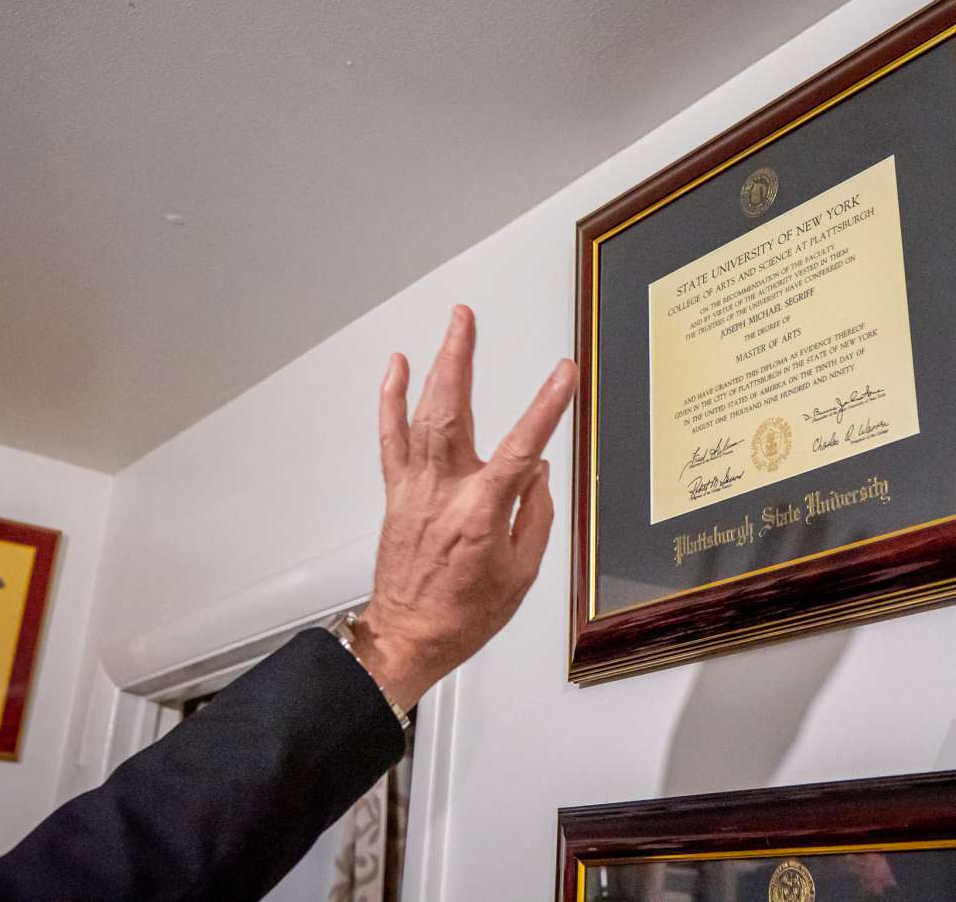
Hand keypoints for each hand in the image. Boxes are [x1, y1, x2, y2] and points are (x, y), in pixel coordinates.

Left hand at [350, 305, 577, 710]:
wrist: (409, 636)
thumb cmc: (465, 614)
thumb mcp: (521, 574)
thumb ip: (534, 515)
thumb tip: (539, 472)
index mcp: (481, 513)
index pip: (522, 447)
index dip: (546, 406)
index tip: (564, 374)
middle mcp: (444, 492)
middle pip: (452, 412)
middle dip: (460, 360)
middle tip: (467, 320)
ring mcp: (415, 488)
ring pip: (422, 416)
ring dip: (434, 367)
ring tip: (448, 329)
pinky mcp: (397, 492)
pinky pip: (391, 438)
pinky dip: (391, 401)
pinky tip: (396, 369)